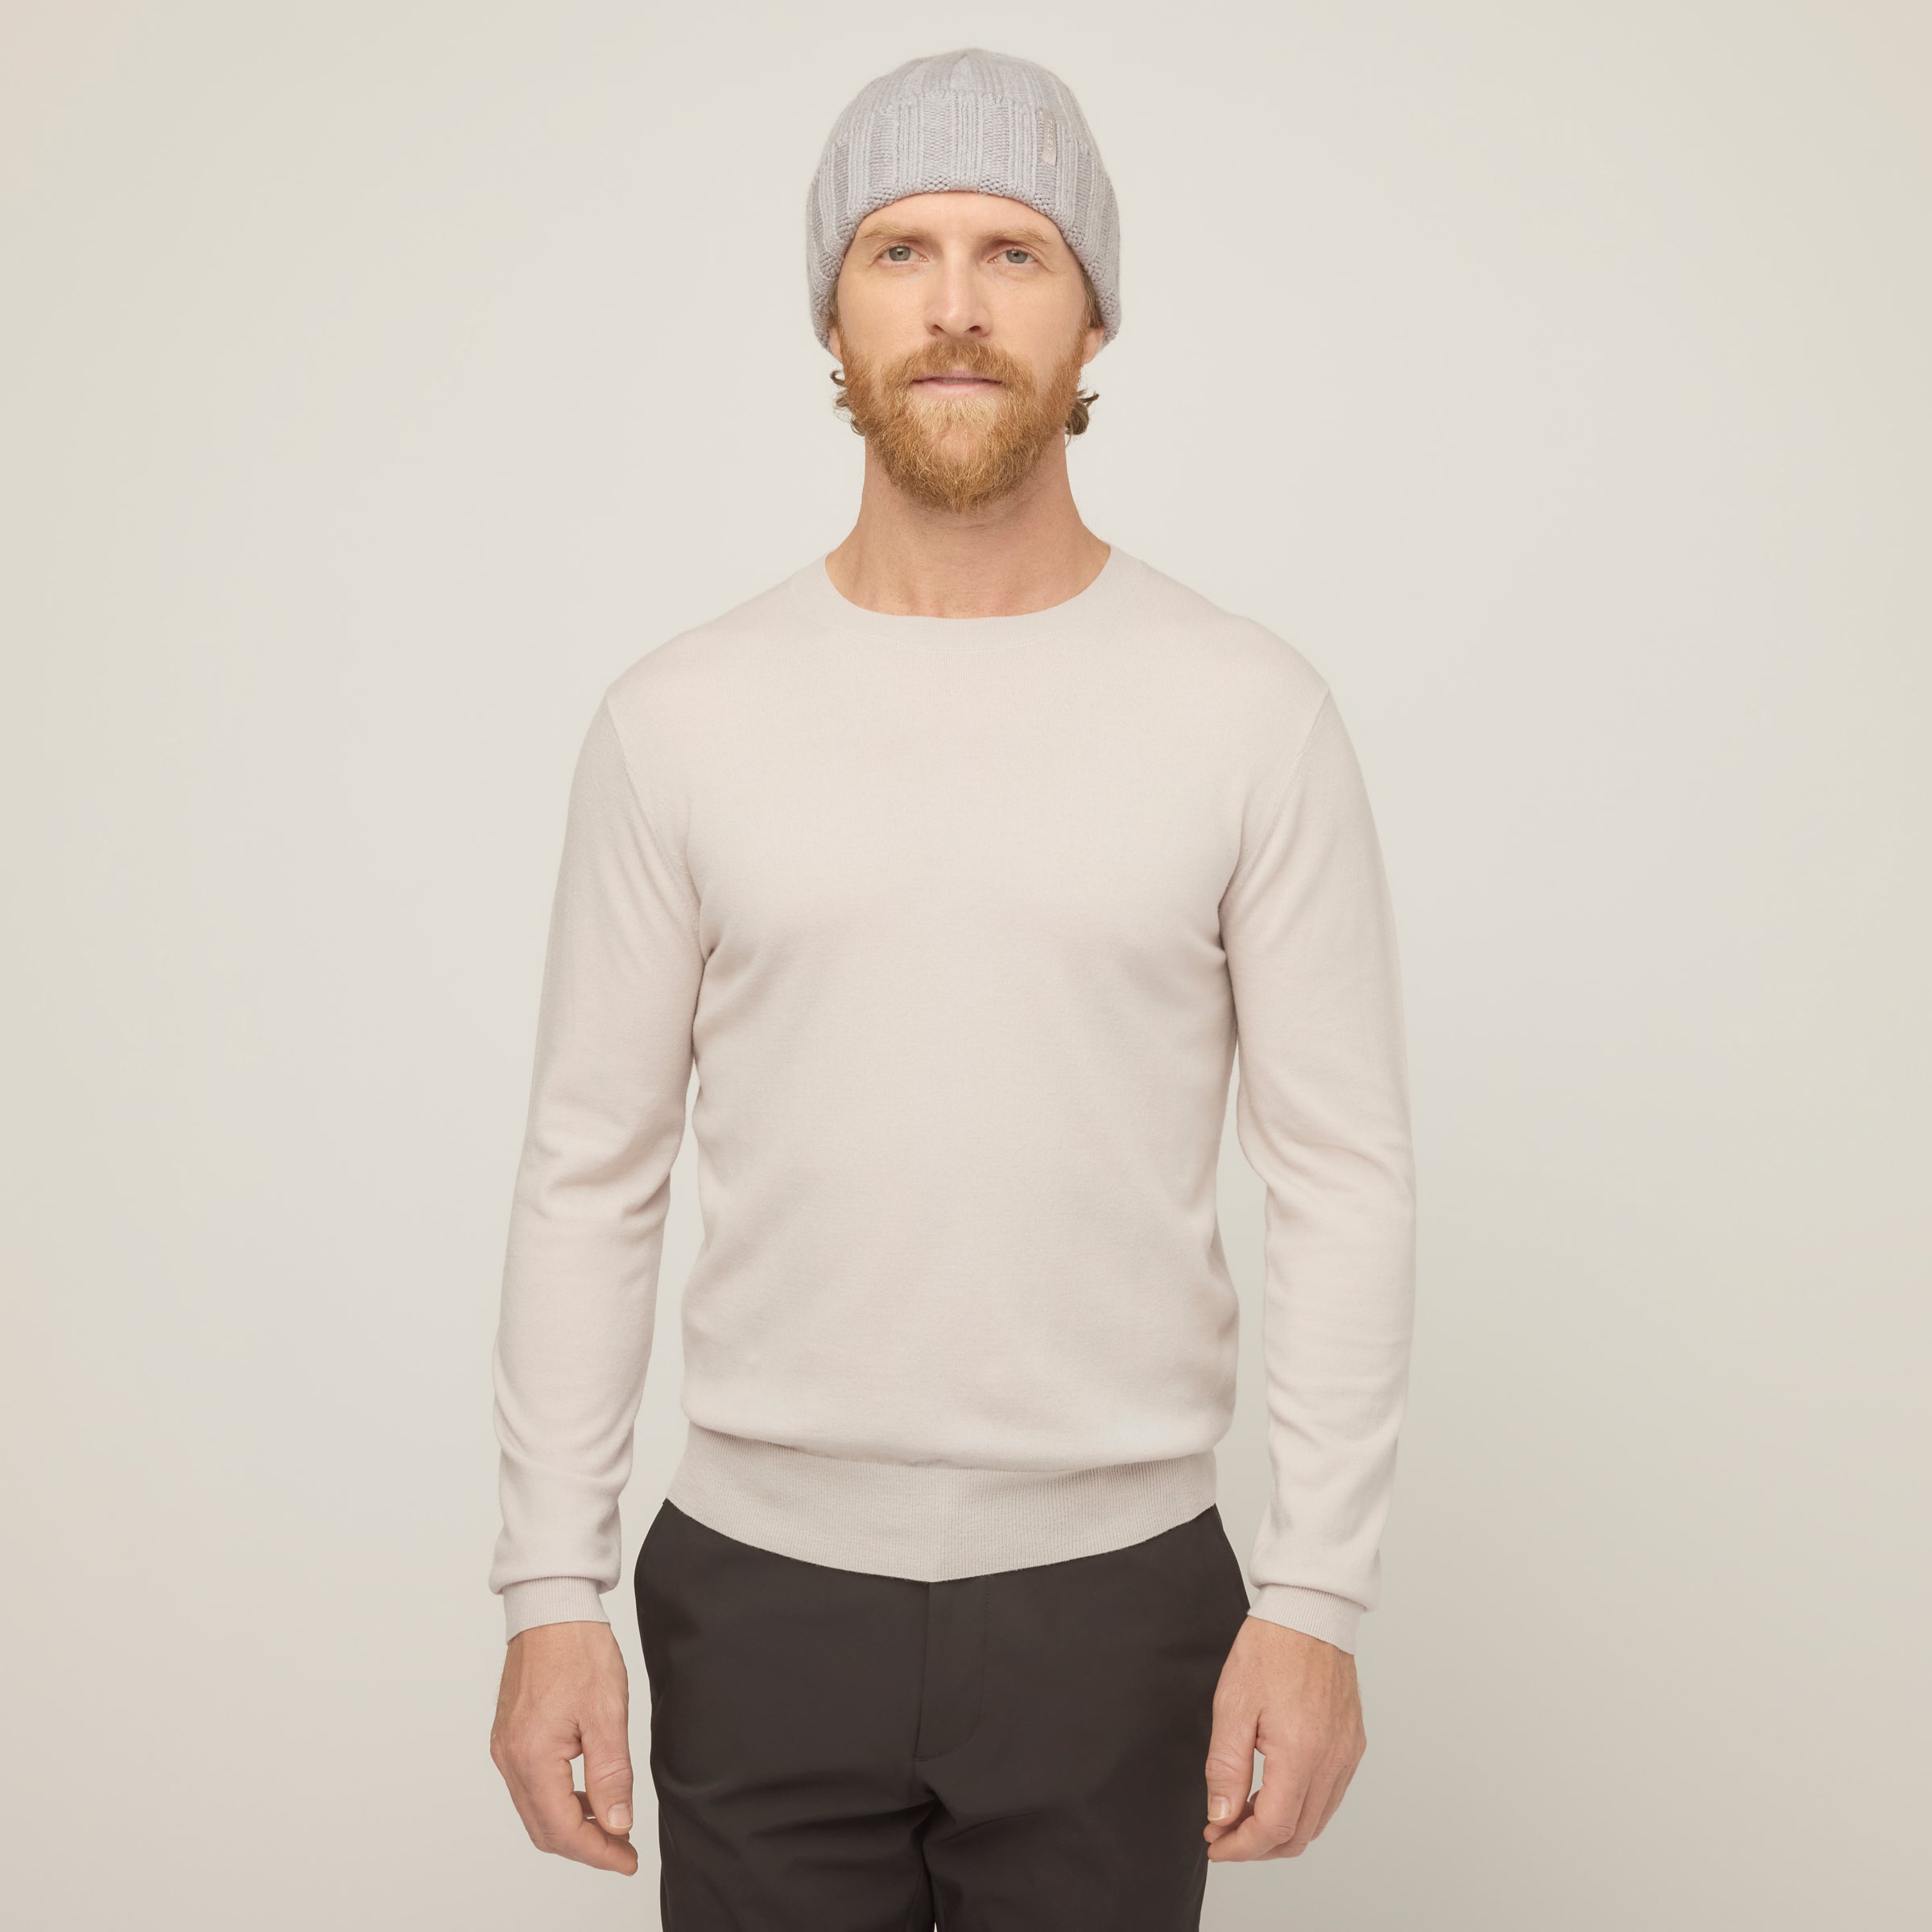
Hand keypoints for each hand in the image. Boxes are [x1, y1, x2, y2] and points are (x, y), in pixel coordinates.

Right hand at [490, 1619, 638, 1874]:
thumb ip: (611, 1774)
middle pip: (544, 1828)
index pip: (563, 1829)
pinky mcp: (510, 1735)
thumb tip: (616, 1824)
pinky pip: (530, 1785)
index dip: (598, 1852)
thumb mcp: (607, 1712)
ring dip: (572, 1824)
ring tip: (611, 1823)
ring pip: (535, 1810)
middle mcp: (510, 1757)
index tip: (627, 1859)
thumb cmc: (578, 1648)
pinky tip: (587, 1791)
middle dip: (585, 1846)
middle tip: (622, 1850)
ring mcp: (505, 1747)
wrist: (552, 1606)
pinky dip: (559, 1799)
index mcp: (532, 1755)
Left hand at [1202, 1615, 1366, 1860]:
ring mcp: (1347, 1754)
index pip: (1273, 1829)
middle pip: (1299, 1835)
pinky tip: (1274, 1792)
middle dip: (1257, 1845)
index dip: (1240, 1846)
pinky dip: (1302, 1808)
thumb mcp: (1232, 1705)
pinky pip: (1330, 1795)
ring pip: (1317, 1820)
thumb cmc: (1270, 1648)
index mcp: (1301, 1754)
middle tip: (1223, 1833)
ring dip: (1280, 1830)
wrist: (1308, 1611)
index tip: (1215, 1843)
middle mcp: (1333, 1761)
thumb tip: (1220, 1816)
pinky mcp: (1352, 1744)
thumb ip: (1225, 1767)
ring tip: (1244, 1814)